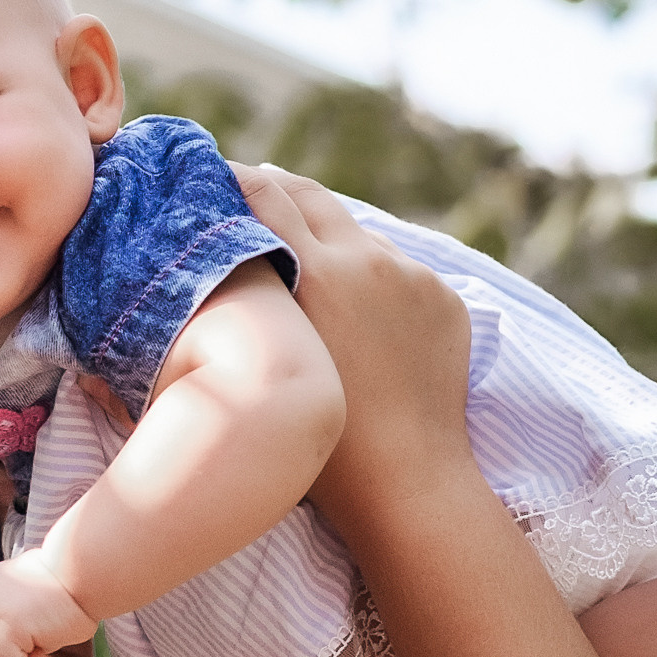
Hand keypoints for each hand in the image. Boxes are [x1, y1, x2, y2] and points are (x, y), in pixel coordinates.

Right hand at [226, 163, 471, 542]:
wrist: (408, 480)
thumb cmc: (317, 444)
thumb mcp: (268, 361)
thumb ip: (242, 306)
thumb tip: (212, 272)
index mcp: (316, 272)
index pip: (266, 194)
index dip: (234, 179)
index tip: (214, 176)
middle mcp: (367, 260)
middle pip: (313, 196)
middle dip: (280, 189)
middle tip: (254, 190)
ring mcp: (412, 276)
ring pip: (360, 238)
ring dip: (332, 243)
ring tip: (310, 268)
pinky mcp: (444, 300)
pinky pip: (400, 275)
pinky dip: (375, 284)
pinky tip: (361, 318)